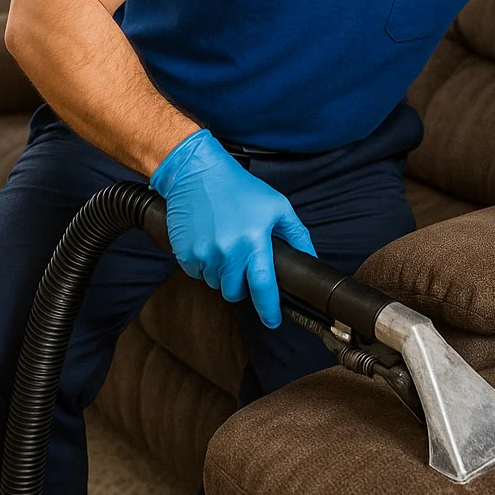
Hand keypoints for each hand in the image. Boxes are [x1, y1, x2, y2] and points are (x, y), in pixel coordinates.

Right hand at [149, 128, 316, 327]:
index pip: (263, 287)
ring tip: (226, 246)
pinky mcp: (184, 254)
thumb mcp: (278, 206)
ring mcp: (203, 254)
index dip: (269, 309)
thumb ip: (297, 235)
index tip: (273, 321)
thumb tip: (310, 260)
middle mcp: (228, 251)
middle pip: (236, 292)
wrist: (198, 173)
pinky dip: (204, 266)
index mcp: (254, 241)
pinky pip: (197, 273)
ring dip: (223, 274)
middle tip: (244, 264)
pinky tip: (209, 243)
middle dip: (242, 285)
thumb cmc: (241, 189)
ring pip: (216, 284)